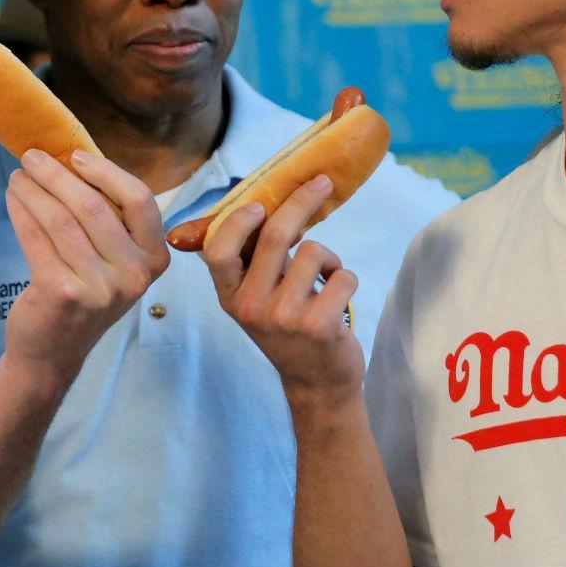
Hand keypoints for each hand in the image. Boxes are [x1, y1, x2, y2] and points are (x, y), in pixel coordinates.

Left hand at [1, 148, 167, 382]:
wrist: (54, 351)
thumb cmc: (84, 292)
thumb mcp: (113, 261)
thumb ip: (109, 219)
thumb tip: (73, 160)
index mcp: (154, 259)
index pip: (140, 200)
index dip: (106, 172)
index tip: (75, 156)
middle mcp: (134, 275)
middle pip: (95, 207)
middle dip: (57, 175)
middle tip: (32, 156)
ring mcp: (99, 288)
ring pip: (61, 220)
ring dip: (34, 190)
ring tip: (18, 177)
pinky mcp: (62, 294)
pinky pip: (37, 238)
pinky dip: (21, 212)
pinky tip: (13, 199)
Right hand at [200, 175, 364, 402]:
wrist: (317, 383)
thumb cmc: (290, 329)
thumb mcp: (260, 299)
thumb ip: (257, 261)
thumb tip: (267, 202)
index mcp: (231, 297)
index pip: (218, 250)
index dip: (238, 222)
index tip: (260, 205)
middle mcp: (252, 307)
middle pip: (274, 235)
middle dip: (302, 201)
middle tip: (322, 182)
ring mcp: (284, 318)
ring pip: (314, 252)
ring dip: (329, 258)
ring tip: (325, 279)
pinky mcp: (318, 326)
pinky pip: (343, 276)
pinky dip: (346, 279)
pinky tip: (337, 299)